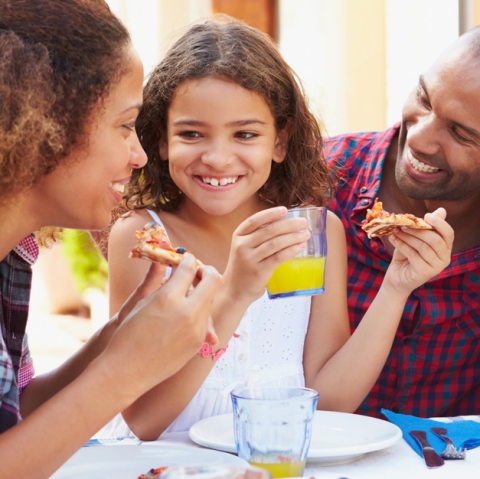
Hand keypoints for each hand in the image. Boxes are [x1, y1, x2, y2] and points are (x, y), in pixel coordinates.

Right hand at [102, 253, 221, 397]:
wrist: (128, 370)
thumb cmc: (128, 332)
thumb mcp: (141, 301)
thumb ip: (158, 279)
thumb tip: (166, 260)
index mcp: (168, 298)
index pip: (190, 267)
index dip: (189, 259)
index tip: (187, 259)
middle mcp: (187, 312)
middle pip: (213, 280)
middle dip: (207, 271)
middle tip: (197, 272)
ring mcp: (196, 328)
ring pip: (211, 299)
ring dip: (203, 291)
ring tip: (188, 293)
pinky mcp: (198, 341)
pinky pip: (206, 318)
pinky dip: (199, 310)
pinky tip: (186, 312)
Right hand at [223, 207, 308, 301]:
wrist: (234, 290)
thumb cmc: (244, 265)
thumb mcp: (244, 247)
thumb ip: (257, 235)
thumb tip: (285, 222)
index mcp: (238, 235)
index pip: (254, 220)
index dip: (271, 214)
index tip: (285, 210)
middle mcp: (241, 246)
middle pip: (269, 230)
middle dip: (289, 224)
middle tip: (303, 222)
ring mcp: (249, 259)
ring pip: (275, 243)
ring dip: (293, 237)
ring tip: (305, 234)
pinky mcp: (259, 271)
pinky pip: (278, 257)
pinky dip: (291, 250)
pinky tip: (300, 247)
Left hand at [383, 208, 452, 295]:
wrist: (397, 278)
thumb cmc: (406, 256)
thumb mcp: (415, 239)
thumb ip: (425, 226)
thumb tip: (441, 210)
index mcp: (445, 247)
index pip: (449, 233)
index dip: (439, 223)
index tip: (426, 215)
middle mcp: (445, 258)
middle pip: (435, 239)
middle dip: (418, 230)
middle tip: (402, 224)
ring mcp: (436, 267)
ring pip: (423, 247)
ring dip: (407, 236)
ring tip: (394, 231)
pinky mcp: (425, 273)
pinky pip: (413, 255)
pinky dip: (401, 245)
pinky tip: (392, 239)